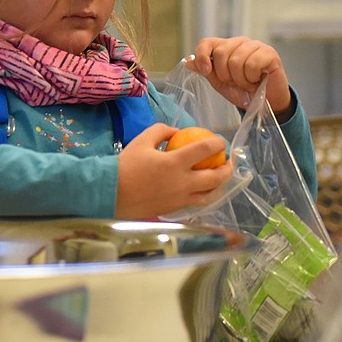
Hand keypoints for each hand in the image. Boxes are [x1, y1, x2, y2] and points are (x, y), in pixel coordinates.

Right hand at [115, 123, 232, 219]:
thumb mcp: (142, 140)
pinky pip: (196, 203)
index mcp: (175, 163)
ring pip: (210, 195)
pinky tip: (203, 191)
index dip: (217, 143)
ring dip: (219, 186)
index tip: (221, 141)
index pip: (204, 150)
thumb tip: (177, 132)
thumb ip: (162, 131)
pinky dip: (204, 196)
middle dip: (227, 169)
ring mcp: (180, 199)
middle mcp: (183, 182)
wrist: (112, 193)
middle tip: (229, 162)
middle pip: (215, 177)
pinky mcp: (175, 209)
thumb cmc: (126, 165)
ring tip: (220, 179)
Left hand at [186, 36, 292, 117]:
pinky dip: (252, 78)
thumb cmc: (244, 92)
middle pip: (220, 53)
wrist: (267, 104)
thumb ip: (206, 71)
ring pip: (236, 60)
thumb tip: (188, 61)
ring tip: (248, 83)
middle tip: (236, 82)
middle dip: (225, 75)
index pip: (207, 42)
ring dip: (240, 79)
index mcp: (226, 47)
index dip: (202, 56)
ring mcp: (255, 46)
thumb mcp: (220, 83)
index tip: (205, 71)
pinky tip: (257, 80)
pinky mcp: (269, 53)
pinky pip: (252, 64)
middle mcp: (240, 43)